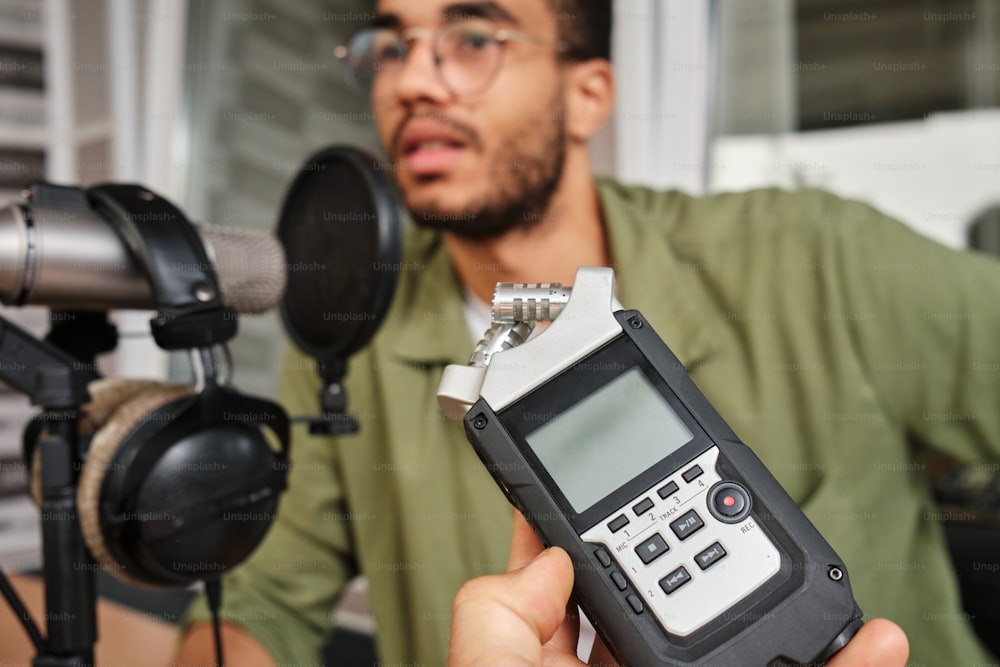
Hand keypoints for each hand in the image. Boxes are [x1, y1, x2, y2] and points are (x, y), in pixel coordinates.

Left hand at [448, 512, 909, 666]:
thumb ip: (498, 612)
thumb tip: (548, 559)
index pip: (582, 585)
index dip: (597, 533)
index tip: (620, 491)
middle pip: (672, 609)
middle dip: (706, 566)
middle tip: (735, 526)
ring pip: (747, 655)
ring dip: (794, 622)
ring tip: (820, 586)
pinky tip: (875, 647)